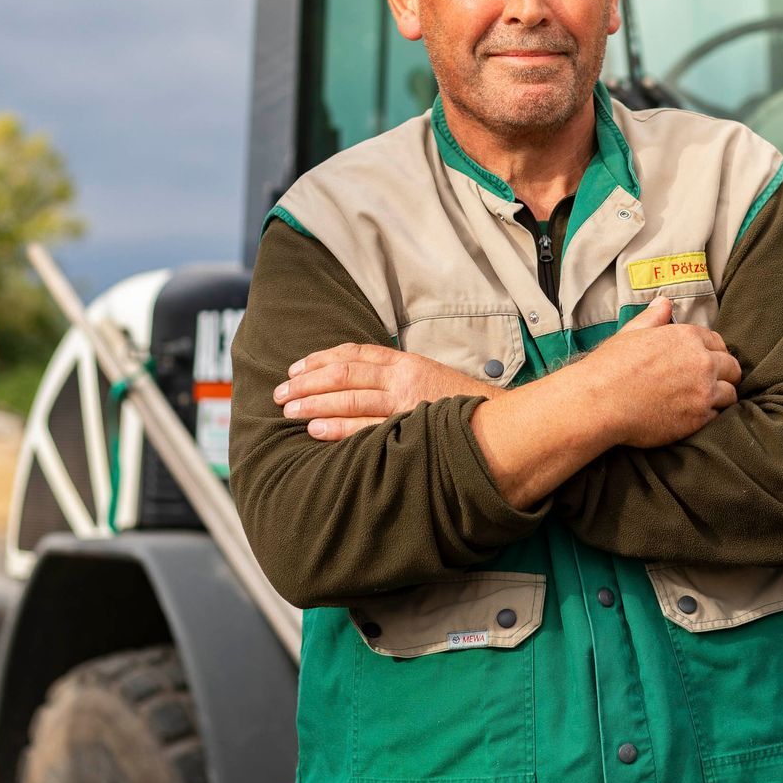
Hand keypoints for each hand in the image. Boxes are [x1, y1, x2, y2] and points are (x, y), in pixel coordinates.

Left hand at [274, 343, 498, 440]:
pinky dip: (339, 427)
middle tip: (280, 393)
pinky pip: (366, 426)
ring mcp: (405, 402)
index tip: (296, 368)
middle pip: (344, 374)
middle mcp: (402, 377)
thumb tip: (363, 385)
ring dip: (315, 403)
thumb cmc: (464, 406)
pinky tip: (316, 429)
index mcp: (406, 362)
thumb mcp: (430, 379)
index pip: (354, 354)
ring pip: (350, 398)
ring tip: (289, 411)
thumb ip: (399, 378)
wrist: (501, 423)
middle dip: (308, 382)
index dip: (321, 359)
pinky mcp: (409, 426)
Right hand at [577, 296, 741, 447]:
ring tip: (704, 401)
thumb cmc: (612, 366)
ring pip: (730, 394)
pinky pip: (717, 417)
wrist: (601, 401)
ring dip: (720, 397)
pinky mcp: (699, 418)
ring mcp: (703, 391)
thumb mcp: (632, 333)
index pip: (718, 342)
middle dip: (725, 374)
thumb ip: (653, 317)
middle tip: (711, 382)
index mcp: (687, 337)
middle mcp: (702, 362)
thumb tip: (663, 302)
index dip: (713, 351)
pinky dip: (709, 416)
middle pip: (732, 368)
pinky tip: (693, 416)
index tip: (706, 360)